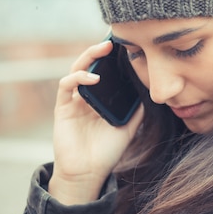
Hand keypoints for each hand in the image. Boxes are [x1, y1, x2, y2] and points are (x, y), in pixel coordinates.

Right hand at [49, 40, 144, 204]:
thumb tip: (150, 91)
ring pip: (76, 69)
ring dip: (89, 57)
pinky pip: (66, 86)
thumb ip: (136, 109)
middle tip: (113, 41)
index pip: (105, 71)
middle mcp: (86, 96)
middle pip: (89, 64)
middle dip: (99, 50)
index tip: (126, 46)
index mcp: (100, 98)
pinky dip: (78, 78)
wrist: (88, 172)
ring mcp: (73, 100)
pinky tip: (93, 78)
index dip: (112, 58)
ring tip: (103, 50)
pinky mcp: (62, 108)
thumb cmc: (107, 151)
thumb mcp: (128, 127)